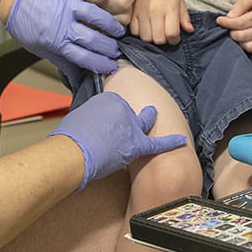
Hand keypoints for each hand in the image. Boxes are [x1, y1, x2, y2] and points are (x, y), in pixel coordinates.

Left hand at [6, 0, 125, 83]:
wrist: (14, 3)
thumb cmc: (28, 28)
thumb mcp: (43, 51)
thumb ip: (64, 63)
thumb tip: (79, 81)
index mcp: (58, 43)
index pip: (84, 57)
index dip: (101, 64)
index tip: (112, 66)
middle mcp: (63, 24)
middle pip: (92, 39)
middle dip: (108, 47)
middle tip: (117, 50)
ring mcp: (65, 5)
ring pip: (93, 14)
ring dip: (108, 23)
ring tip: (118, 29)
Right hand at [49, 92, 186, 189]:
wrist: (72, 152)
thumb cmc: (69, 138)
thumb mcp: (77, 116)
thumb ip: (89, 116)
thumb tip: (90, 125)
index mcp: (107, 99)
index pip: (115, 106)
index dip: (109, 118)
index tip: (101, 125)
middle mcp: (122, 108)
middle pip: (129, 113)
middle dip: (124, 118)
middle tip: (117, 125)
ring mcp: (131, 124)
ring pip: (143, 123)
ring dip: (147, 119)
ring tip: (152, 114)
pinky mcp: (136, 144)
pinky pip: (157, 143)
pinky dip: (170, 141)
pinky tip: (182, 140)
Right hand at [129, 0, 191, 44]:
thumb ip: (184, 15)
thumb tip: (189, 30)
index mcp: (169, 7)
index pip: (172, 34)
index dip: (175, 40)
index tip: (175, 37)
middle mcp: (155, 11)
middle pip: (158, 39)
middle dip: (163, 40)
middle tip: (165, 33)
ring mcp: (141, 12)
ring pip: (145, 38)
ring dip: (151, 37)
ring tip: (154, 30)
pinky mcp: (131, 12)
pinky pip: (134, 31)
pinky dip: (140, 32)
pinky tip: (144, 25)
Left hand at [216, 0, 251, 60]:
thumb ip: (240, 4)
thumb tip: (230, 16)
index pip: (239, 23)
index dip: (226, 23)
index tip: (220, 20)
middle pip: (242, 37)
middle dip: (232, 33)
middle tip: (232, 28)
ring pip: (249, 48)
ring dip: (241, 42)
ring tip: (241, 34)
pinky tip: (250, 42)